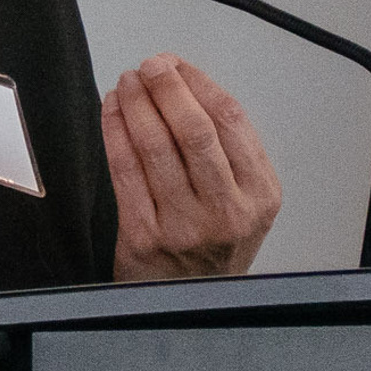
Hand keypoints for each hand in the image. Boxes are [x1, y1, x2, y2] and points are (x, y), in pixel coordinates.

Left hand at [104, 52, 281, 281]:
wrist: (189, 304)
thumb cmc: (214, 250)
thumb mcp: (246, 204)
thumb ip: (231, 154)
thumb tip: (189, 89)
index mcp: (259, 195)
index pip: (231, 120)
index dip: (199, 83)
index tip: (179, 65)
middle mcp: (226, 211)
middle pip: (194, 130)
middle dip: (167, 87)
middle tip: (150, 66)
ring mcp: (184, 225)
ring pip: (156, 146)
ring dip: (137, 104)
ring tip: (128, 83)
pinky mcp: (145, 236)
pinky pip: (125, 171)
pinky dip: (115, 132)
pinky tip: (112, 112)